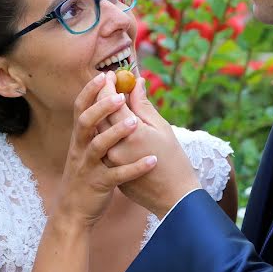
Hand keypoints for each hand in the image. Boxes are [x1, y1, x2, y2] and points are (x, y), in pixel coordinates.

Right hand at [55, 73, 157, 230]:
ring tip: (136, 123)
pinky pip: (117, 175)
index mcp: (80, 138)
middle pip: (87, 123)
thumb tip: (107, 101)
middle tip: (120, 96)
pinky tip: (152, 161)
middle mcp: (81, 149)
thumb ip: (96, 126)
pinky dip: (135, 168)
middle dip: (102, 107)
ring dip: (116, 133)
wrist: (73, 211)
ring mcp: (89, 167)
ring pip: (99, 147)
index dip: (91, 91)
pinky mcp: (100, 185)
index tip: (104, 75)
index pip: (81, 109)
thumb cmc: (86, 174)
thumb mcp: (87, 149)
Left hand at [103, 75, 200, 217]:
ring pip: (98, 131)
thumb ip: (144, 105)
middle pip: (100, 114)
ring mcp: (111, 161)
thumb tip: (136, 83)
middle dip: (102, 96)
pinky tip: (110, 124)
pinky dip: (104, 132)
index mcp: (131, 133)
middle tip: (107, 82)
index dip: (109, 85)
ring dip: (100, 114)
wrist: (174, 197)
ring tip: (108, 101)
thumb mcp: (162, 128)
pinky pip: (102, 147)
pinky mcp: (111, 172)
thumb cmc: (174, 160)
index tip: (112, 74)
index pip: (112, 102)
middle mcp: (116, 147)